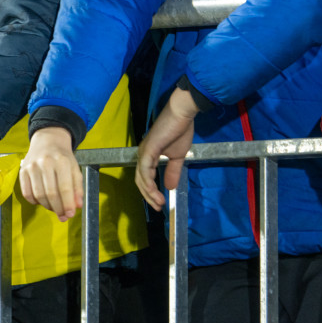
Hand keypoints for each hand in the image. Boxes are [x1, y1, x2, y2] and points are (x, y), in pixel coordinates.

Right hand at [19, 126, 81, 220]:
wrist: (48, 140)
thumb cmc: (63, 157)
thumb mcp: (75, 169)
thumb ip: (77, 188)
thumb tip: (77, 206)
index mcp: (62, 161)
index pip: (65, 188)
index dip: (68, 204)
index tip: (70, 214)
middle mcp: (46, 163)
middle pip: (51, 193)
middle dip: (58, 209)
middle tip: (63, 216)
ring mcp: (32, 166)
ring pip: (39, 195)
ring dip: (48, 207)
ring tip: (54, 208)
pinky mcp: (22, 171)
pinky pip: (27, 193)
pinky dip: (35, 202)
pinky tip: (42, 201)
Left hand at [135, 86, 198, 209]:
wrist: (182, 115)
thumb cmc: (179, 131)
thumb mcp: (177, 157)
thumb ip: (172, 171)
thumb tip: (170, 187)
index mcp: (148, 156)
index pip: (144, 178)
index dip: (150, 192)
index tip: (159, 204)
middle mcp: (143, 154)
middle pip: (140, 180)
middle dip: (148, 196)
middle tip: (158, 207)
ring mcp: (144, 151)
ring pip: (141, 177)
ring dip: (149, 192)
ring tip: (159, 203)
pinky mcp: (148, 149)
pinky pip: (145, 169)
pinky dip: (148, 181)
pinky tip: (155, 191)